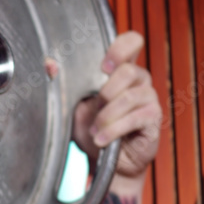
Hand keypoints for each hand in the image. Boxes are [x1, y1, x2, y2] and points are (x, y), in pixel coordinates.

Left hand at [71, 31, 162, 178]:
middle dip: (104, 95)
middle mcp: (139, 81)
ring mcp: (149, 99)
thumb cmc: (92, 130)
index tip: (103, 67)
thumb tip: (49, 65)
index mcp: (121, 72)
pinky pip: (136, 118)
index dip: (120, 48)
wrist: (104, 161)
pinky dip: (114, 130)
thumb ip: (65, 86)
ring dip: (106, 116)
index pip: (132, 43)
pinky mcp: (154, 119)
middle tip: (94, 112)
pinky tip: (103, 140)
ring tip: (95, 131)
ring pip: (129, 96)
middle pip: (128, 71)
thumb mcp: (74, 106)